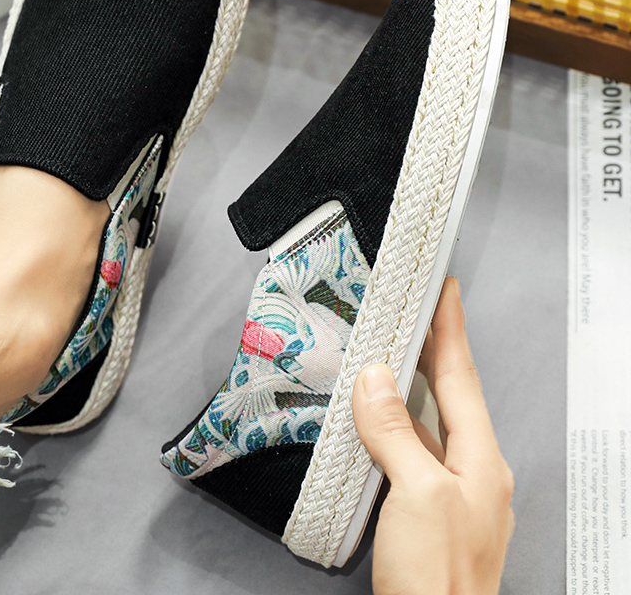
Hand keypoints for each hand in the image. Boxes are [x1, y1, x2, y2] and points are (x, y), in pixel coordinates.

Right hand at [352, 277, 513, 594]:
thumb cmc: (438, 578)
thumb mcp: (418, 494)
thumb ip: (397, 432)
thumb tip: (374, 379)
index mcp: (480, 457)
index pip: (460, 376)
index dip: (450, 329)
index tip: (443, 290)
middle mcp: (472, 468)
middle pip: (448, 393)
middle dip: (432, 348)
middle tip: (413, 311)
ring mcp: (451, 490)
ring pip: (429, 421)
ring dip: (410, 385)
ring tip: (392, 352)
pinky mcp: (428, 509)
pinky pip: (412, 449)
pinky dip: (395, 423)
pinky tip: (377, 419)